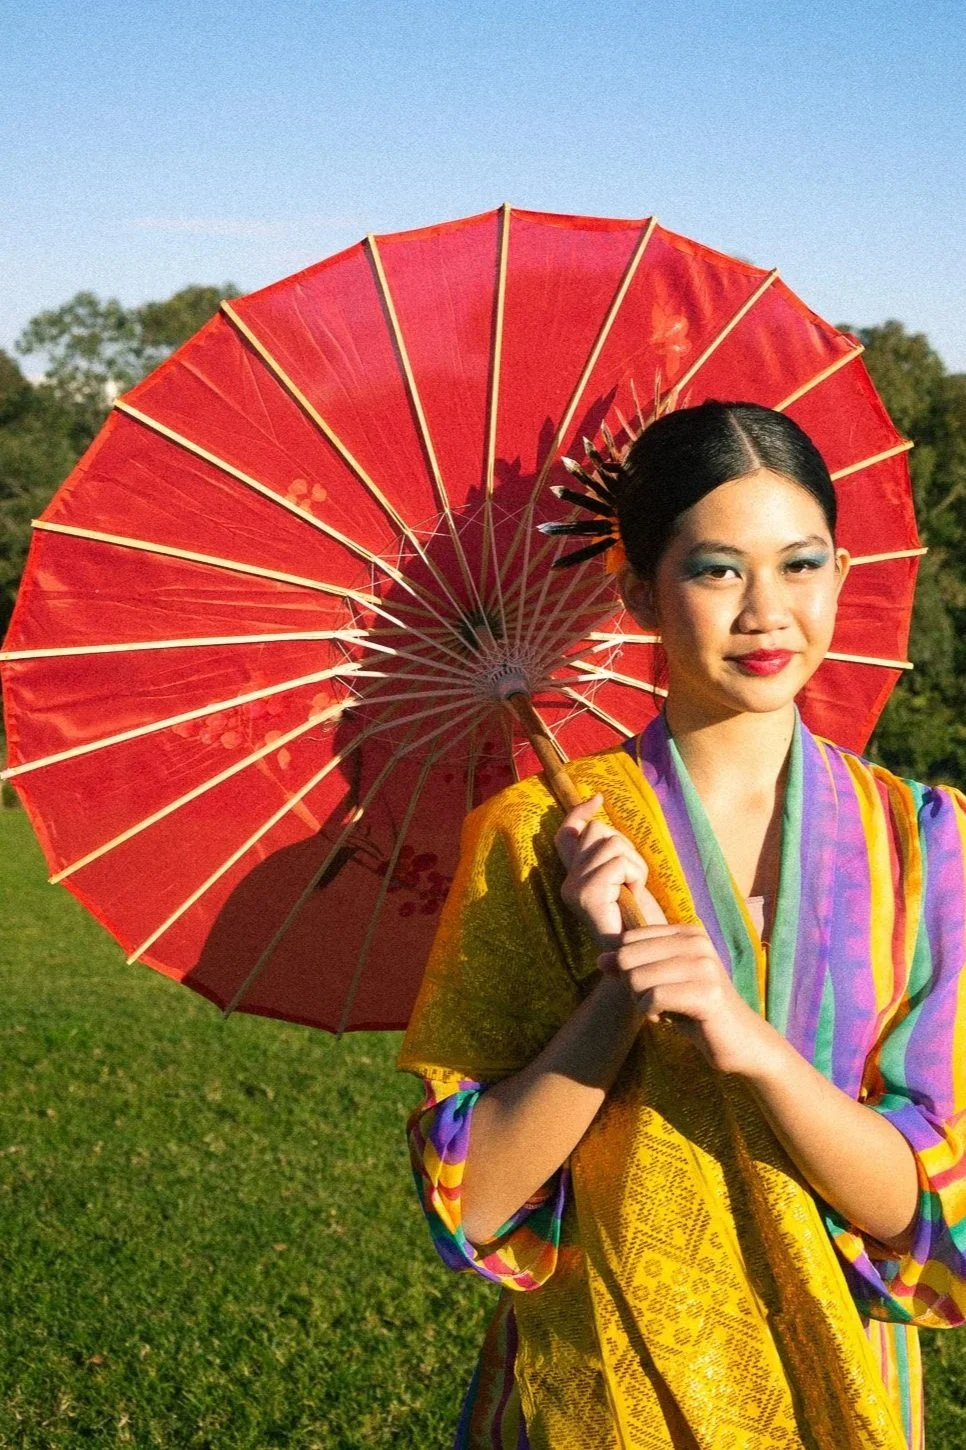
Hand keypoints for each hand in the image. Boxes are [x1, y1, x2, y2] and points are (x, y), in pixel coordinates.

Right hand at [554, 793, 666, 946]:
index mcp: (574, 876)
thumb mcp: (624, 877)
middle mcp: (567, 881)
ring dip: (634, 864)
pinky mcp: (585, 895)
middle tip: (632, 880)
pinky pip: (617, 862)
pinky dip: (635, 875)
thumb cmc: (639, 918)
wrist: (644, 957)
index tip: (598, 798)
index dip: (580, 813)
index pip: (567, 833)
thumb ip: (608, 852)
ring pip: (611, 843)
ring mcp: (573, 888)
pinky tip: (633, 896)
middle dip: (626, 848)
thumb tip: (595, 808)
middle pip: (598, 831)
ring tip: (633, 890)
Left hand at [598, 923, 776, 1076]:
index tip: (649, 985)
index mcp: (687, 932)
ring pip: (638, 978)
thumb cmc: (694, 1009)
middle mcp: (697, 942)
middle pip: (628, 957)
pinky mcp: (707, 994)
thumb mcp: (659, 982)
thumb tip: (599, 959)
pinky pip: (654, 998)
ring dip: (640, 1001)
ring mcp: (704, 966)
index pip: (628, 939)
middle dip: (631, 985)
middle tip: (652, 1000)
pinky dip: (650, 1013)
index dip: (627, 967)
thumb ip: (630, 967)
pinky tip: (665, 1019)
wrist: (739, 1041)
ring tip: (661, 1009)